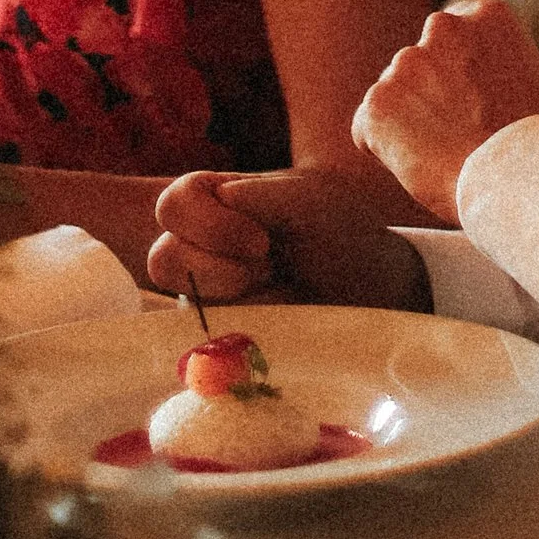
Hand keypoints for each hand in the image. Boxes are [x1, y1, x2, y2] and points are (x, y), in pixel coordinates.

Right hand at [150, 165, 432, 311]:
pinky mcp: (221, 334)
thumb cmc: (341, 234)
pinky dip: (246, 332)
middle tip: (272, 268)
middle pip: (163, 259)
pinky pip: (208, 343)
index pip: (173, 206)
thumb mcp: (311, 202)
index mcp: (215, 200)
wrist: (374, 291)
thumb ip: (263, 195)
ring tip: (282, 289)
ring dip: (239, 300)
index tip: (263, 243)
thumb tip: (223, 196)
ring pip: (185, 304)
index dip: (209, 226)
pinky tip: (282, 317)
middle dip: (222, 270)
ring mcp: (207, 294)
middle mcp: (200, 246)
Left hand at [353, 0, 538, 226]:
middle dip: (430, 95)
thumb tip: (483, 72)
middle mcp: (442, 27)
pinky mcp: (378, 104)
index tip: (472, 105)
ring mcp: (406, 64)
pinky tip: (419, 166)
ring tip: (445, 156)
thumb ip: (499, 62)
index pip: (453, 37)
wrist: (518, 182)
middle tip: (457, 134)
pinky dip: (385, 150)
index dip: (459, 76)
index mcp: (486, 15)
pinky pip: (368, 130)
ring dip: (409, 123)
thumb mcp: (535, 80)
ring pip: (396, 97)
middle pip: (421, 63)